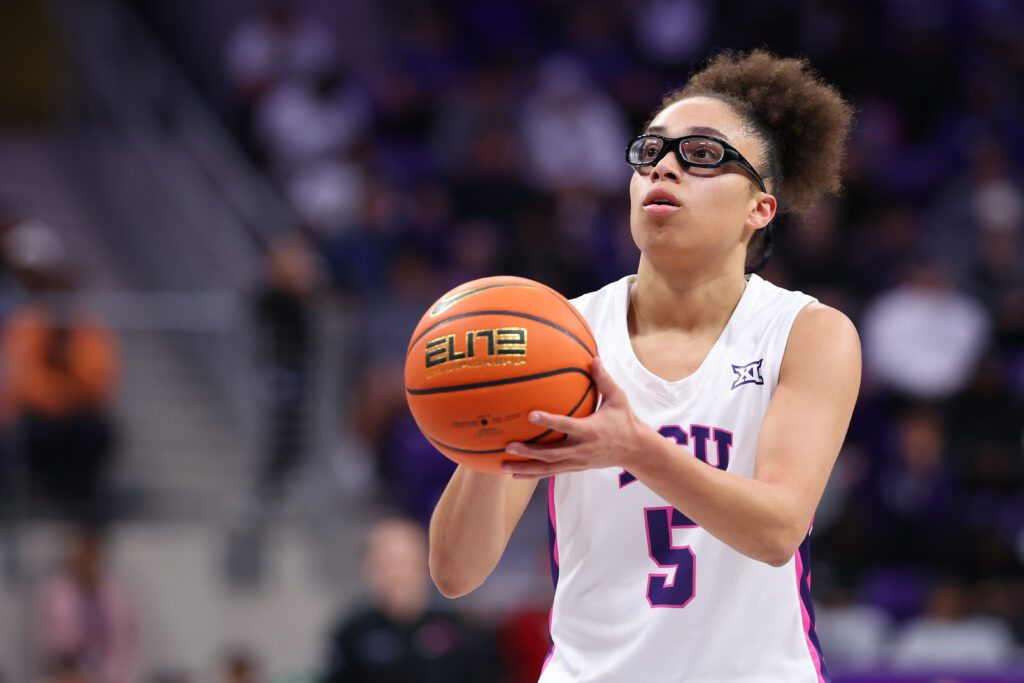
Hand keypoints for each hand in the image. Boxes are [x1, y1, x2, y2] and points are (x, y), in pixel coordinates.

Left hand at [502, 357, 650, 477]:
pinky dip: (533, 474)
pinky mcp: (575, 468)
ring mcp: (577, 461)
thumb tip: (593, 357)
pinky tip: (515, 473)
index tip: (530, 415)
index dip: (549, 421)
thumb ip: (603, 379)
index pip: (566, 426)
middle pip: (551, 453)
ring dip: (526, 468)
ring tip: (503, 466)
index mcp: (590, 430)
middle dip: (529, 451)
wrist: (635, 450)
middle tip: (508, 445)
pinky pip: (551, 472)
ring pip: (548, 468)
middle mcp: (581, 449)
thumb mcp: (618, 399)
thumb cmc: (624, 420)